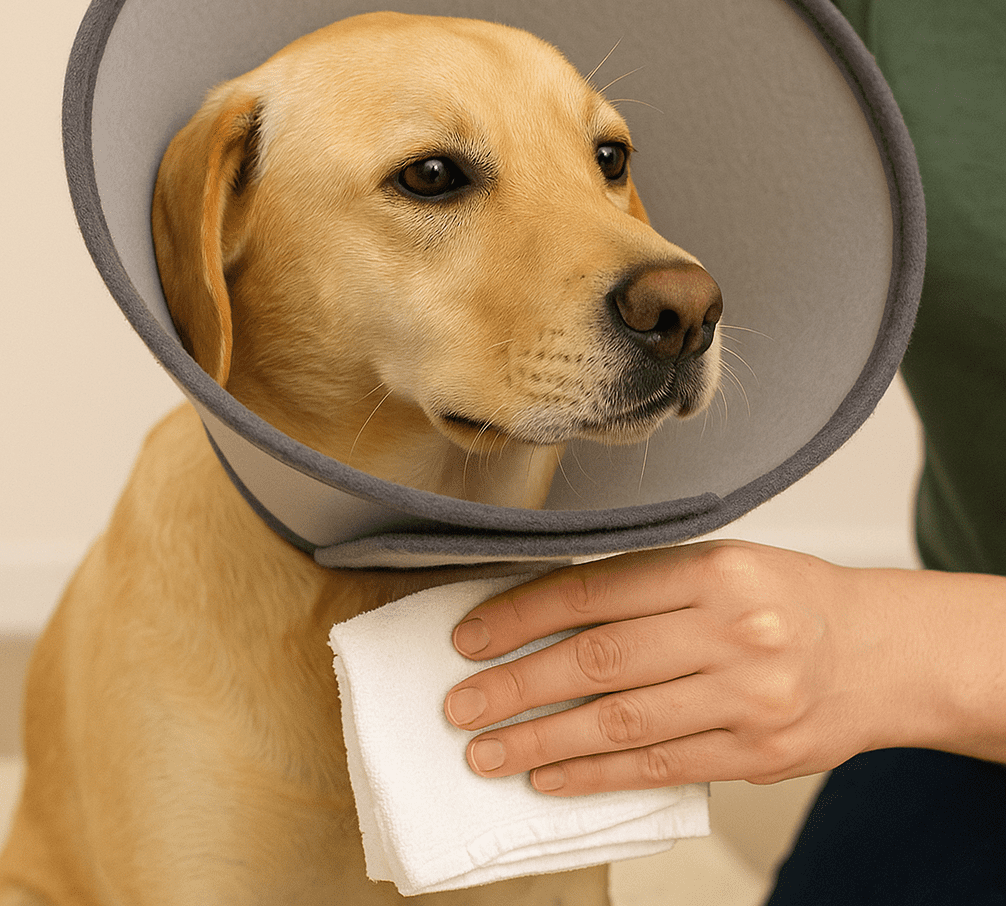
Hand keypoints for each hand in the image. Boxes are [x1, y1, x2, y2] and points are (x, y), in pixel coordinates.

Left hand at [444, 540, 931, 795]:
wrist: (880, 653)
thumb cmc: (787, 599)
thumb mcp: (721, 564)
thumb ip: (643, 585)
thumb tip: (541, 614)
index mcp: (715, 568)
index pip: (596, 590)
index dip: (523, 615)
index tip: (472, 637)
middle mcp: (733, 629)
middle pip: (599, 659)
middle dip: (517, 685)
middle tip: (461, 704)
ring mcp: (747, 696)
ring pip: (620, 722)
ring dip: (542, 739)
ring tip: (488, 750)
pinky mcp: (756, 753)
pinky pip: (658, 767)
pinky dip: (595, 774)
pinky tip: (550, 776)